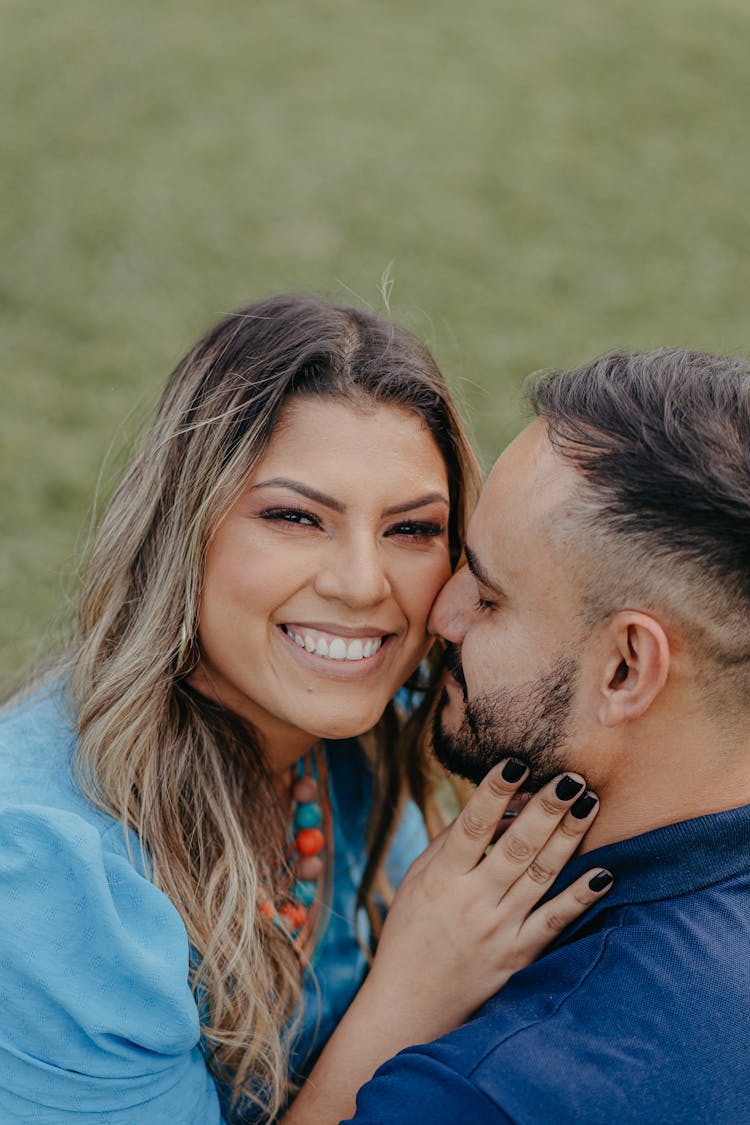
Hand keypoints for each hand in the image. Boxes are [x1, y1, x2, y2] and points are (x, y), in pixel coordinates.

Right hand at [280, 760, 610, 1124]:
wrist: (410, 1006)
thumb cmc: (410, 931)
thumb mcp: (418, 880)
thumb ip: (453, 841)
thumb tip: (498, 804)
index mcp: (441, 880)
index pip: (471, 828)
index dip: (493, 794)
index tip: (515, 762)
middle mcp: (472, 903)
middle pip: (516, 848)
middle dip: (547, 809)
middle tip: (572, 776)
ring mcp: (499, 931)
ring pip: (541, 876)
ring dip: (569, 837)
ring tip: (590, 802)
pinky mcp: (519, 957)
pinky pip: (555, 922)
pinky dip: (580, 897)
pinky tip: (604, 872)